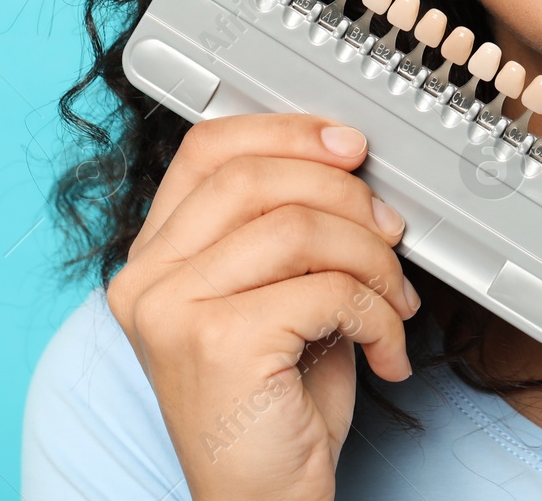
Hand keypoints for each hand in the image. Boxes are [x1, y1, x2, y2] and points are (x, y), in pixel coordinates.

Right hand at [105, 113, 418, 500]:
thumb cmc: (274, 408)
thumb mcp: (275, 297)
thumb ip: (286, 230)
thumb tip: (347, 165)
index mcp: (155, 257)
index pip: (207, 149)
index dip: (285, 132)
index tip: (347, 145)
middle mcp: (148, 279)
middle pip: (254, 177)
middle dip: (344, 195)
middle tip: (389, 233)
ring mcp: (173, 310)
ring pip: (297, 227)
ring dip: (371, 259)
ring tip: (393, 301)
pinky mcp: (218, 343)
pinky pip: (325, 289)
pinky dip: (377, 314)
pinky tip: (383, 349)